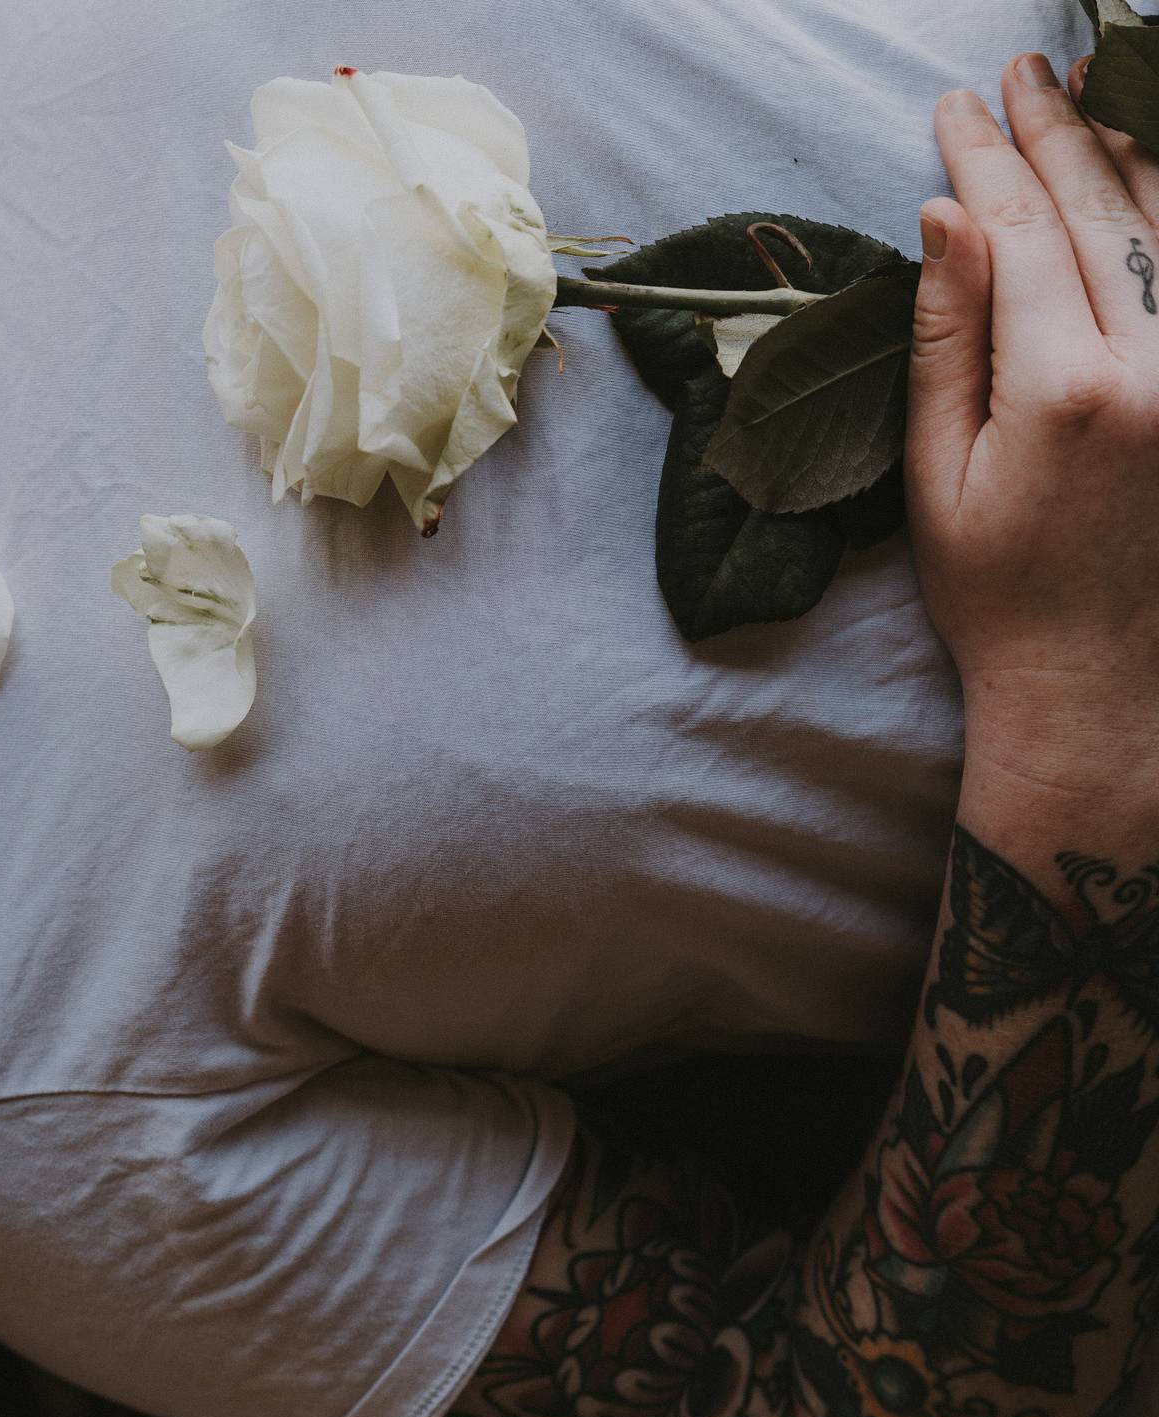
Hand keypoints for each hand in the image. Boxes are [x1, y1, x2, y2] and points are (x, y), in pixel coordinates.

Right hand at [906, 52, 1158, 785]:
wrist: (1102, 685)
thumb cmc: (997, 591)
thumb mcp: (938, 471)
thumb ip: (947, 335)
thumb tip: (943, 217)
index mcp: (1068, 389)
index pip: (1023, 234)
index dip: (984, 162)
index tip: (951, 109)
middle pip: (1107, 211)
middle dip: (1055, 132)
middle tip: (1018, 73)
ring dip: (1130, 150)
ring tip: (1089, 92)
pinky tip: (1154, 179)